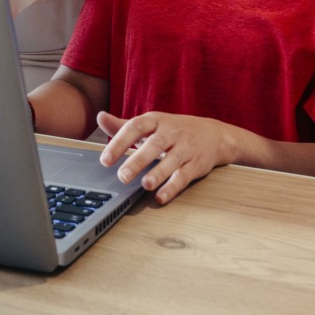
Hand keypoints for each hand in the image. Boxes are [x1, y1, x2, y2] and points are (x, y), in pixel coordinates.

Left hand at [97, 110, 244, 204]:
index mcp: (157, 120)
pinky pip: (185, 176)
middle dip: (138, 160)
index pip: (136, 127)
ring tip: (145, 185)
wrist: (214, 135)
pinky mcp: (197, 164)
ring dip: (158, 173)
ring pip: (172, 160)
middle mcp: (172, 132)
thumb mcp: (151, 124)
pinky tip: (160, 197)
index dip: (120, 142)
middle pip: (155, 144)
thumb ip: (124, 125)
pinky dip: (173, 187)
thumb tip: (100, 117)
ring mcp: (186, 148)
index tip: (105, 160)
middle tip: (122, 176)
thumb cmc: (174, 130)